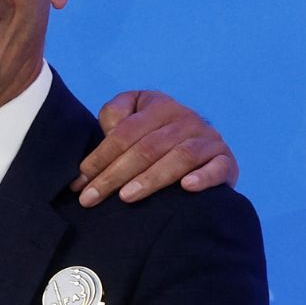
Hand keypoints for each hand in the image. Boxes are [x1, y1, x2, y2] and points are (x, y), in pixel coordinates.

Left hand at [74, 90, 235, 204]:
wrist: (202, 145)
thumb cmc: (156, 134)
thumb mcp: (133, 115)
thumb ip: (115, 116)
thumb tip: (108, 130)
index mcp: (160, 105)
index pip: (124, 132)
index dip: (100, 157)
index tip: (79, 182)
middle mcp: (186, 118)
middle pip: (147, 148)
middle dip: (115, 175)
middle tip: (92, 198)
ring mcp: (208, 139)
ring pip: (179, 158)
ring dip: (151, 178)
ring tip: (127, 197)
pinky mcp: (226, 161)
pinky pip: (218, 168)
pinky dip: (204, 177)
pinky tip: (186, 188)